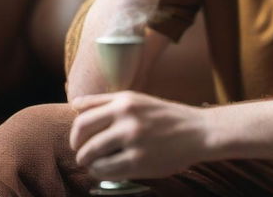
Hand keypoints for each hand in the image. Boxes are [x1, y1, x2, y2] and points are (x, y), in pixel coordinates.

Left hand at [70, 91, 209, 179]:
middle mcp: (126, 116)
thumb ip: (106, 101)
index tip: (80, 140)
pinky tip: (110, 169)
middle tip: (84, 154)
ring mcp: (132, 139)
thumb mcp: (137, 99)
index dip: (76, 132)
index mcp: (125, 100)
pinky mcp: (137, 161)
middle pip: (81, 134)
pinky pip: (105, 170)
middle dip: (78, 147)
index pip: (82, 115)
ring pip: (90, 154)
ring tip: (97, 163)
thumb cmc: (165, 116)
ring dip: (89, 162)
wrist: (197, 131)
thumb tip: (75, 104)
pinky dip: (101, 173)